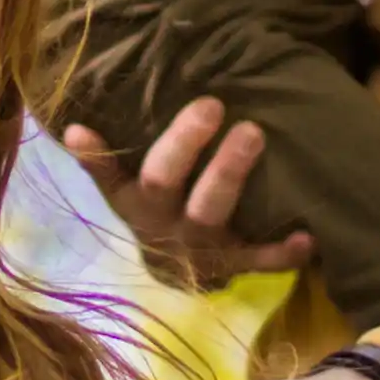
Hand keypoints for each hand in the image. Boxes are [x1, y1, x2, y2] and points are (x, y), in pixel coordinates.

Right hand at [58, 97, 313, 283]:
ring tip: (252, 133)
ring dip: (229, 173)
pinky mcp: (233, 264)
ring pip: (209, 211)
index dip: (94, 157)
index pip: (108, 176)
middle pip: (164, 182)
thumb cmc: (157, 208)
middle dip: (186, 144)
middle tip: (211, 104)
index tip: (81, 129)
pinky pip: (258, 259)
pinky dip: (283, 252)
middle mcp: (160, 224)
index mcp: (132, 202)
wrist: (178, 275)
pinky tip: (308, 238)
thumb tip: (71, 126)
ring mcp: (197, 246)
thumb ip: (108, 159)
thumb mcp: (128, 186)